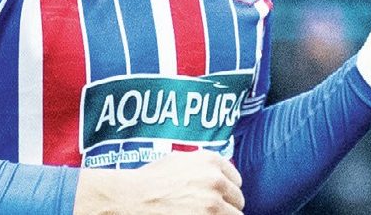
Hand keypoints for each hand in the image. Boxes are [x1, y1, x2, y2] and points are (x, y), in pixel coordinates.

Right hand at [74, 150, 243, 213]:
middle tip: (208, 211)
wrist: (132, 198)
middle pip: (238, 200)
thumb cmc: (150, 180)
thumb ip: (202, 165)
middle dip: (226, 207)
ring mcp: (214, 203)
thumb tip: (221, 175)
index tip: (219, 198)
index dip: (227, 191)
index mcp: (211, 161)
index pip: (236, 181)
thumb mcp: (178, 160)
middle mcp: (216, 180)